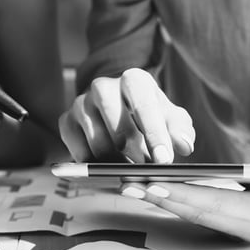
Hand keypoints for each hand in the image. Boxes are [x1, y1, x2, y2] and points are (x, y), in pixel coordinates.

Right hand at [59, 68, 194, 162]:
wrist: (118, 113)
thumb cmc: (149, 116)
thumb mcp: (171, 119)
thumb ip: (181, 130)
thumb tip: (184, 145)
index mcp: (133, 80)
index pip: (143, 105)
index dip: (154, 134)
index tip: (164, 160)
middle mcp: (103, 86)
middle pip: (117, 126)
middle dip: (135, 152)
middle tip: (147, 169)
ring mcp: (80, 103)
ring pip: (98, 143)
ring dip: (116, 161)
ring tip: (130, 168)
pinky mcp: (65, 121)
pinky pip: (79, 152)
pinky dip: (96, 164)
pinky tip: (108, 165)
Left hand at [118, 145, 249, 241]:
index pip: (212, 203)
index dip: (181, 194)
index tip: (152, 183)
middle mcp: (243, 227)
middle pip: (193, 211)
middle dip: (158, 198)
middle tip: (127, 185)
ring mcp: (233, 228)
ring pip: (189, 213)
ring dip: (158, 200)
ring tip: (129, 186)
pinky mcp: (225, 221)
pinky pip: (193, 211)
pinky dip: (170, 200)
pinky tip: (148, 188)